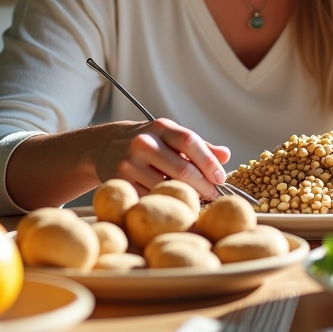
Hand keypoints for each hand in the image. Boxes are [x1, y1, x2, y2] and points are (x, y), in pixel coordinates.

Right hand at [96, 118, 231, 198]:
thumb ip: (199, 146)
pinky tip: (172, 204)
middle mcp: (144, 143)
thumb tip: (226, 155)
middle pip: (182, 169)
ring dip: (185, 197)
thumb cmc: (149, 142)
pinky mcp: (120, 182)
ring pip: (167, 187)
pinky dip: (164, 203)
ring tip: (195, 201)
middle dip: (203, 186)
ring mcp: (129, 163)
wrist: (106, 145)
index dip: (209, 162)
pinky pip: (149, 198)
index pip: (190, 142)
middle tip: (214, 195)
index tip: (221, 178)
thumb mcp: (171, 136)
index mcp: (161, 127)